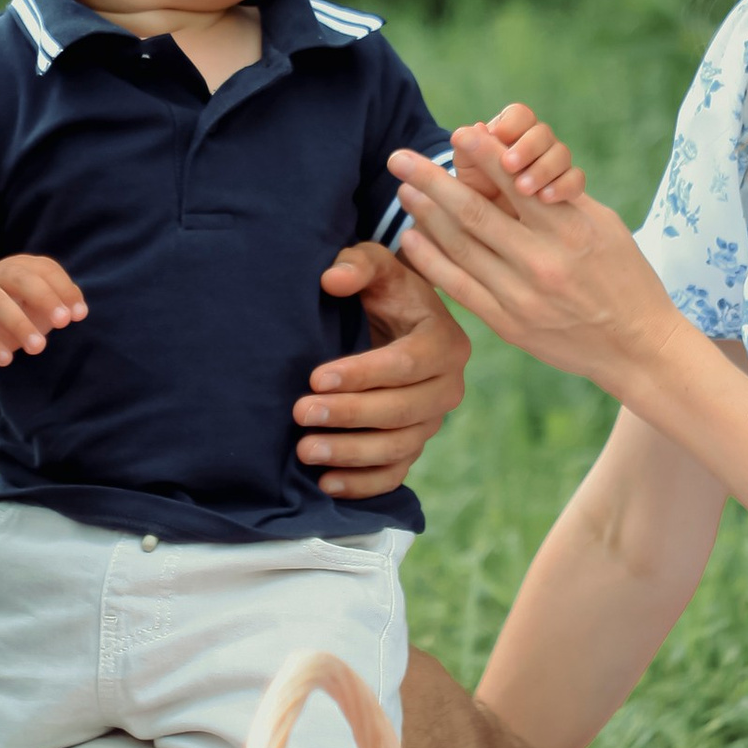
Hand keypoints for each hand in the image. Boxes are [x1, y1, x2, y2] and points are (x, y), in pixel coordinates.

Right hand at [0, 253, 86, 367]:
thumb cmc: (14, 310)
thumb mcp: (39, 305)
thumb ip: (60, 304)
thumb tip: (78, 311)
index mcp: (22, 267)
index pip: (46, 270)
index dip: (65, 289)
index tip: (80, 314)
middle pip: (20, 278)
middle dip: (44, 298)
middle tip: (62, 322)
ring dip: (19, 324)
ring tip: (38, 347)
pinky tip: (6, 359)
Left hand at [296, 240, 472, 497]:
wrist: (396, 320)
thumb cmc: (384, 290)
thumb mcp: (375, 264)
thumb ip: (357, 262)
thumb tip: (333, 279)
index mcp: (445, 342)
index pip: (406, 365)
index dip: (362, 374)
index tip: (316, 377)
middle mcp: (448, 386)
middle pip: (401, 411)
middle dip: (349, 415)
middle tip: (300, 413)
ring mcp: (433, 421)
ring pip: (397, 447)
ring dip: (350, 453)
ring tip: (304, 449)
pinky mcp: (414, 445)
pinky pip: (395, 473)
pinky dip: (363, 484)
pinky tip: (326, 483)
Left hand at [385, 133, 682, 394]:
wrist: (637, 347)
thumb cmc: (625, 276)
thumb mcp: (606, 225)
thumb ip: (561, 197)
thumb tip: (515, 164)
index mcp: (571, 230)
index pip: (515, 183)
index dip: (481, 155)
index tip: (455, 133)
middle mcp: (543, 262)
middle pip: (474, 213)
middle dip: (431, 180)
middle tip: (398, 156)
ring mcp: (522, 297)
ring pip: (461, 248)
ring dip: (426, 215)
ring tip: (403, 189)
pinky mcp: (509, 325)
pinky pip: (460, 288)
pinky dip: (432, 261)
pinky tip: (412, 238)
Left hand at [471, 100, 584, 203]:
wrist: (486, 222)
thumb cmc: (475, 187)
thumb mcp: (466, 170)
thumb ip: (467, 150)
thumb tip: (466, 131)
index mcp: (511, 130)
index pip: (520, 115)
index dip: (511, 124)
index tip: (497, 137)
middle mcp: (537, 143)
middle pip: (543, 133)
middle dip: (527, 148)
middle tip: (508, 165)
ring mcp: (555, 163)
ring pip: (561, 154)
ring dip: (543, 169)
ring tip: (522, 189)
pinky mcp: (567, 186)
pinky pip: (576, 180)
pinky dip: (563, 187)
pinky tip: (545, 199)